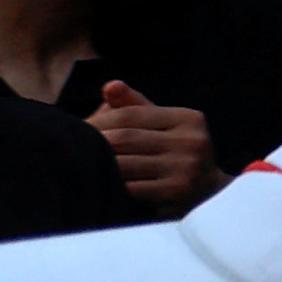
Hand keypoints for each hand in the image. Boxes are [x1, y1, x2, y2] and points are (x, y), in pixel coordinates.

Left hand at [86, 82, 211, 209]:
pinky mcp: (174, 195)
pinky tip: (102, 184)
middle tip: (73, 148)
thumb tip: (109, 86)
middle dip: (94, 142)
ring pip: (123, 164)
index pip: (131, 114)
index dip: (100, 120)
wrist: (209, 195)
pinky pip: (130, 189)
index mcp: (189, 119)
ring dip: (99, 165)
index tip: (80, 128)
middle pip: (125, 138)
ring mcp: (184, 170)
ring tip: (83, 164)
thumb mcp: (165, 126)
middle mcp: (191, 142)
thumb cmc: (177, 154)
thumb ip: (137, 106)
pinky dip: (112, 186)